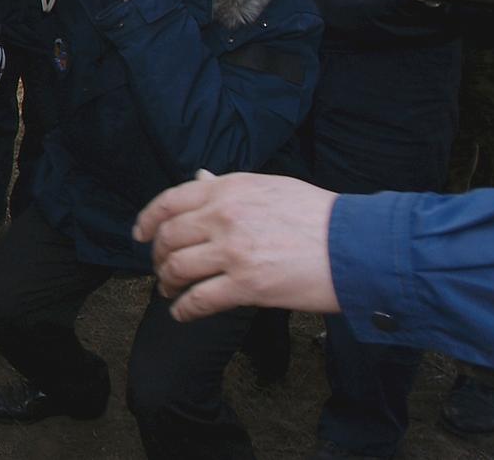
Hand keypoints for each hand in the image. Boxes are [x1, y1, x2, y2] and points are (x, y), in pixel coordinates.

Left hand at [132, 171, 339, 321]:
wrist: (354, 245)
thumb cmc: (317, 215)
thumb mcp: (269, 186)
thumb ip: (229, 188)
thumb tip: (201, 180)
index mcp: (227, 189)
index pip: (169, 201)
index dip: (147, 220)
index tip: (139, 234)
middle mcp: (223, 216)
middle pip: (168, 238)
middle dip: (158, 257)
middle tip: (161, 269)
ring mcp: (233, 251)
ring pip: (177, 269)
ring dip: (167, 284)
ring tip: (170, 292)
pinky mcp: (247, 285)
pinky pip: (200, 300)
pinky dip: (184, 310)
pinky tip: (182, 314)